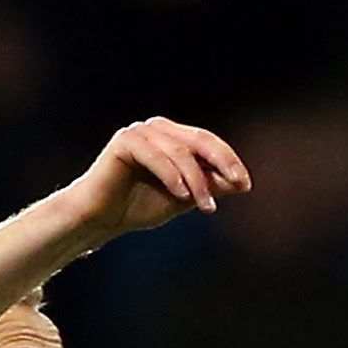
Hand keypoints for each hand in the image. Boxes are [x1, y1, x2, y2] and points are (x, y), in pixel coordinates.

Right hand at [60, 119, 249, 247]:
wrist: (101, 218)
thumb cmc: (139, 207)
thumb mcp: (183, 199)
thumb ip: (208, 187)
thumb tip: (239, 183)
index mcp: (173, 138)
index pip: (208, 143)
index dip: (229, 161)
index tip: (245, 185)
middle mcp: (158, 129)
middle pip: (199, 140)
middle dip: (222, 163)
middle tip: (238, 184)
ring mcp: (141, 132)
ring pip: (179, 151)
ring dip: (197, 180)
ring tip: (206, 207)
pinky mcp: (124, 142)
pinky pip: (155, 156)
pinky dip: (172, 176)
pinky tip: (183, 196)